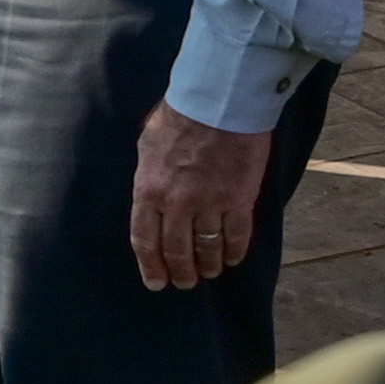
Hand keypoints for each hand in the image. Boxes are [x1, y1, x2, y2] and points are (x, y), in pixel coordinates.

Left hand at [126, 107, 274, 295]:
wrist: (220, 101)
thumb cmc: (180, 115)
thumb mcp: (148, 144)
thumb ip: (149, 175)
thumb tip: (151, 192)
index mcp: (149, 190)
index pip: (145, 239)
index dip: (151, 265)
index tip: (156, 282)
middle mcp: (177, 204)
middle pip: (177, 251)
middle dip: (181, 272)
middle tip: (185, 282)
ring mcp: (209, 204)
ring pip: (207, 249)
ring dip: (208, 265)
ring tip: (210, 271)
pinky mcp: (239, 200)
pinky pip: (237, 237)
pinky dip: (235, 252)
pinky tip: (234, 258)